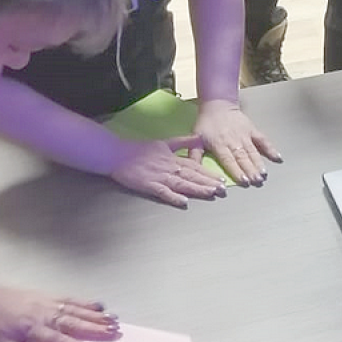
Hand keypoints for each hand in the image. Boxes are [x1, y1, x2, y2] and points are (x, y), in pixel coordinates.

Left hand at [0, 279, 119, 341]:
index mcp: (31, 331)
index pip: (60, 340)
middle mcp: (44, 316)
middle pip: (75, 323)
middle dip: (97, 329)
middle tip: (117, 333)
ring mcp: (47, 304)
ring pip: (76, 310)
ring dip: (96, 316)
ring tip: (115, 320)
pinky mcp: (47, 296)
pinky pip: (70, 299)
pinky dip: (86, 302)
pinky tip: (98, 305)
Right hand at [109, 137, 225, 207]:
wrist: (118, 154)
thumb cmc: (141, 149)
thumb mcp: (164, 142)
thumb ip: (182, 142)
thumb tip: (199, 138)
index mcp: (174, 159)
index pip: (195, 167)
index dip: (209, 174)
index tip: (222, 180)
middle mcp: (170, 168)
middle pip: (192, 176)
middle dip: (208, 183)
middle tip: (223, 190)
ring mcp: (160, 177)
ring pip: (182, 184)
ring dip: (197, 189)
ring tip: (211, 193)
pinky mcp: (148, 185)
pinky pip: (163, 192)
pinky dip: (173, 197)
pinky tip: (184, 202)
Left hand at [193, 100, 281, 186]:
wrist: (217, 105)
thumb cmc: (206, 124)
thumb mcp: (195, 139)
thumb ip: (194, 155)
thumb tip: (191, 170)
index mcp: (219, 144)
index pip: (229, 160)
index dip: (237, 171)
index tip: (244, 181)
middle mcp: (233, 140)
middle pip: (243, 157)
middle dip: (250, 170)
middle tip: (257, 181)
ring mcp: (245, 135)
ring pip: (253, 151)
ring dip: (259, 163)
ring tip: (264, 174)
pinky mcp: (253, 130)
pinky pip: (263, 140)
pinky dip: (271, 148)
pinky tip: (277, 158)